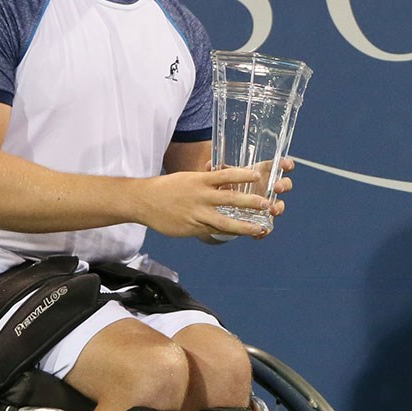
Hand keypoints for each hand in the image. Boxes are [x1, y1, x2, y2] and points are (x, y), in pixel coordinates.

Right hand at [136, 166, 277, 239]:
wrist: (144, 201)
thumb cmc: (167, 188)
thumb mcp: (188, 178)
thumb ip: (206, 182)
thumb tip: (224, 182)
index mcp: (200, 180)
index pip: (225, 175)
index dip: (242, 175)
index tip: (258, 175)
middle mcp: (201, 196)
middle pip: (230, 198)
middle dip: (250, 202)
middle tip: (267, 204)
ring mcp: (197, 214)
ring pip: (225, 221)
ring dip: (244, 225)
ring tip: (260, 228)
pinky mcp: (192, 227)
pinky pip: (213, 231)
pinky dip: (227, 233)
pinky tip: (239, 235)